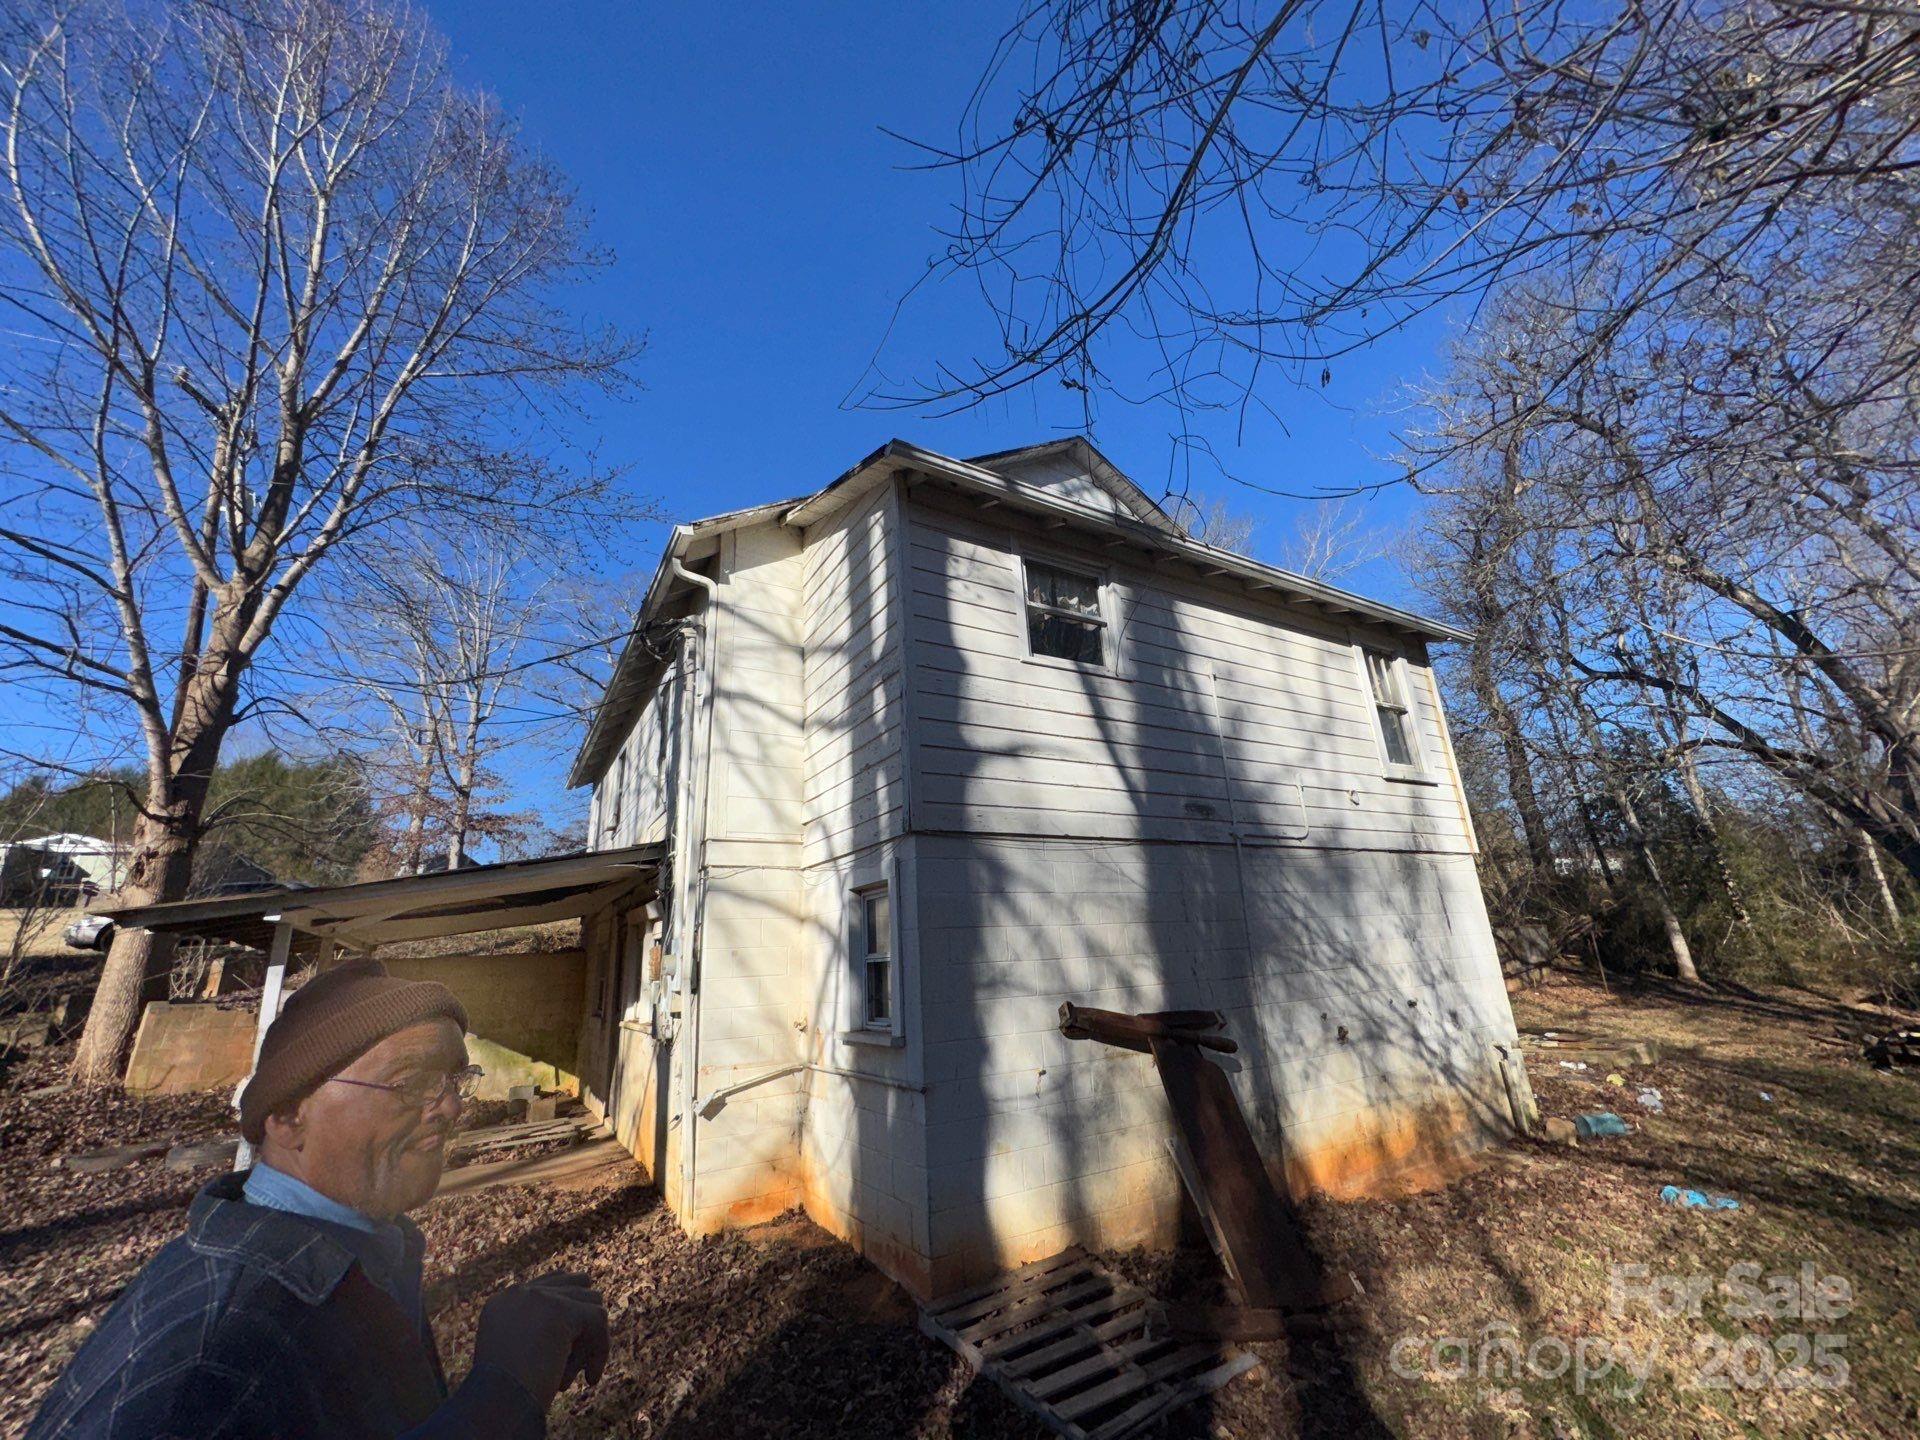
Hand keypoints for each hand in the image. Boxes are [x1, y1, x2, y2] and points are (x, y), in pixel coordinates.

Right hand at [471, 1271, 609, 1408]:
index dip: (573, 1307)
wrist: (495, 1407)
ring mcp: (538, 1297)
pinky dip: (600, 1350)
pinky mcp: (559, 1309)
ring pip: (590, 1304)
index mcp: (503, 1301)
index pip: (552, 1283)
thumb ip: (539, 1332)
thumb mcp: (518, 1358)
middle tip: (579, 1357)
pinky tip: (590, 1378)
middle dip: (585, 1318)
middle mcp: (518, 1292)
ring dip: (589, 1340)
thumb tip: (585, 1313)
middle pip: (577, 1284)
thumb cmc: (507, 1396)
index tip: (578, 1341)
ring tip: (574, 1374)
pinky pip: (598, 1319)